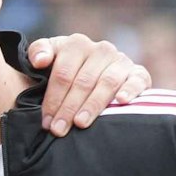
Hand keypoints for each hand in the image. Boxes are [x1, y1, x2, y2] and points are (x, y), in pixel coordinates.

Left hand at [27, 35, 149, 137]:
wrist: (91, 74)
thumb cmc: (63, 71)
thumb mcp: (46, 59)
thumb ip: (37, 52)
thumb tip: (40, 61)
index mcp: (76, 44)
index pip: (63, 73)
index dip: (53, 98)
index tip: (46, 121)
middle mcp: (101, 49)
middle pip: (83, 81)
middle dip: (69, 108)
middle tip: (59, 130)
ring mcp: (120, 61)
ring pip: (107, 83)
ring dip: (93, 105)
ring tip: (80, 123)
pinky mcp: (138, 73)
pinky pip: (137, 80)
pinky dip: (130, 90)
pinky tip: (121, 101)